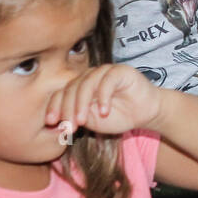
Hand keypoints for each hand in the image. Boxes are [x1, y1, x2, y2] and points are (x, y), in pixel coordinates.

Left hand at [44, 63, 162, 136]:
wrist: (145, 114)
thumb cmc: (119, 116)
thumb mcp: (93, 121)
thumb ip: (77, 117)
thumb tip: (57, 122)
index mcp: (80, 86)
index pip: (62, 92)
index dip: (55, 106)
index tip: (52, 122)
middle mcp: (90, 76)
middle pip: (72, 88)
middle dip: (68, 108)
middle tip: (69, 127)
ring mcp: (104, 71)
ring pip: (86, 83)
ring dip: (82, 103)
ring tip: (83, 121)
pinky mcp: (120, 71)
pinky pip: (107, 81)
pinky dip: (103, 97)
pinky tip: (104, 112)